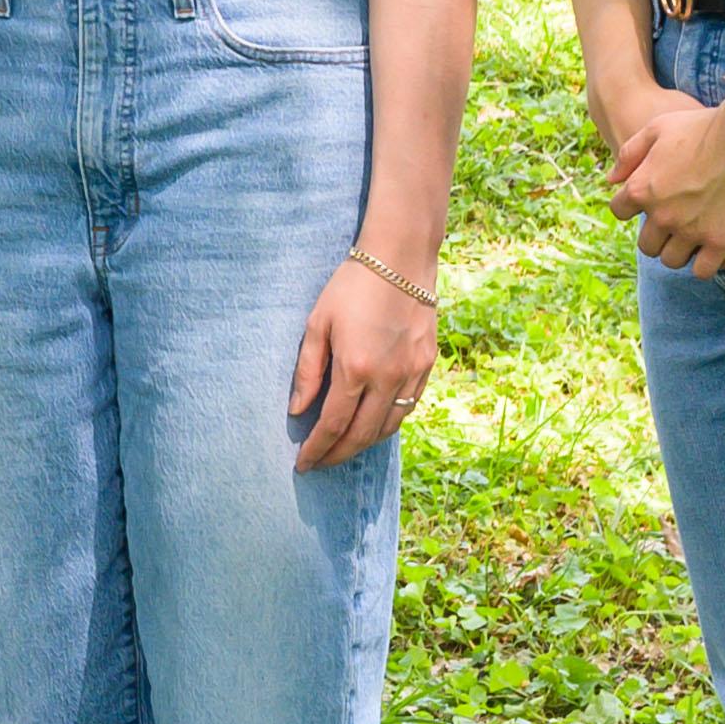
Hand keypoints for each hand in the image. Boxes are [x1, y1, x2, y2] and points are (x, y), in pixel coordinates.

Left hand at [289, 251, 437, 469]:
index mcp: (356, 368)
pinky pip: (408, 407)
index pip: (333, 425)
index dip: (317, 449)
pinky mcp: (427, 365)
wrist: (400, 259)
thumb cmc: (351, 286)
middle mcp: (388, 377)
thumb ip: (308, 371)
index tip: (303, 464)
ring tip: (344, 448)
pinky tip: (373, 424)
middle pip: (362, 435)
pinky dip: (388, 423)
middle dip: (338, 455)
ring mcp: (412, 373)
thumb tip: (297, 409)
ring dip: (364, 443)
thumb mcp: (317, 323)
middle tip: (321, 464)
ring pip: (389, 426)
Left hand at [612, 90, 724, 281]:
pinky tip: (710, 251)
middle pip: (646, 244)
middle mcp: (662, 215)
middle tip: (672, 225)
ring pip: (672, 260)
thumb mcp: (658, 128)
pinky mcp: (722, 241)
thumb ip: (630, 154)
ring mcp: (691, 231)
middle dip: (656, 235)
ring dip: (679, 250)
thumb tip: (611, 180)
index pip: (619, 212)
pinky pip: (703, 270)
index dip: (630, 207)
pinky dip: (703, 264)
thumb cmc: (704, 126)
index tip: (645, 204)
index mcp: (642, 188)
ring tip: (690, 238)